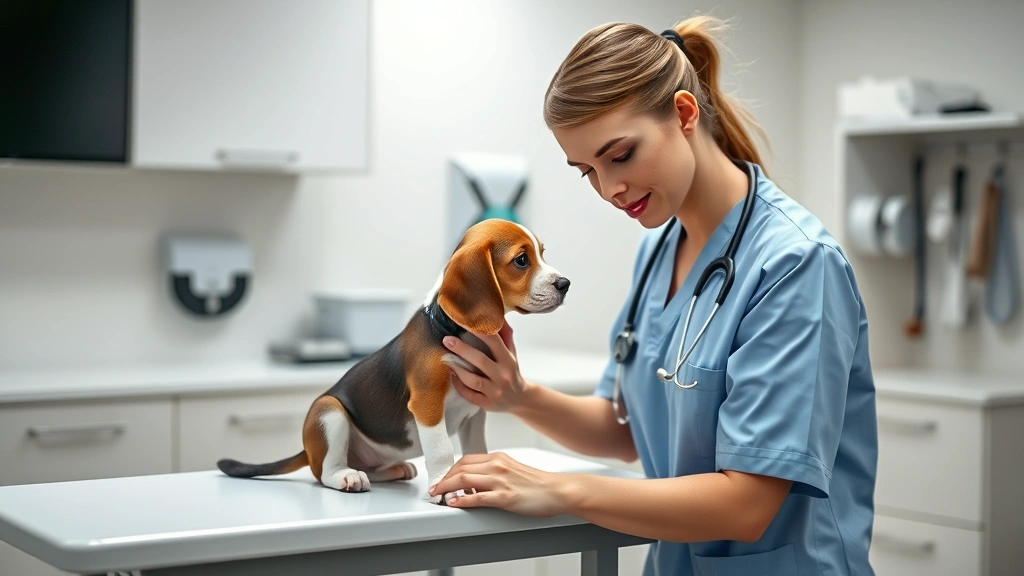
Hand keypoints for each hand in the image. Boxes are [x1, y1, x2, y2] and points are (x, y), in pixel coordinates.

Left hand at [428, 452, 567, 516]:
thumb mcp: (512, 469)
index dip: (450, 470)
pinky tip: (454, 503)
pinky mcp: (505, 497)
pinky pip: (477, 497)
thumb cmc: (537, 483)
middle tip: (434, 488)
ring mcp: (500, 481)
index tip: (442, 478)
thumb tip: (474, 482)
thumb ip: (494, 472)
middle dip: (444, 478)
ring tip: (437, 494)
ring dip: (446, 487)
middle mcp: (497, 466)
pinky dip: (462, 500)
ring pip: (464, 479)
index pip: (466, 460)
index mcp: (498, 458)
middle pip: (461, 468)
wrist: (557, 490)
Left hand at [443, 321, 529, 412]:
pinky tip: (452, 376)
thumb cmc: (511, 371)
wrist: (520, 399)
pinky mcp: (487, 403)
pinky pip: (469, 395)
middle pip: (480, 360)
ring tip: (445, 359)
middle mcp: (503, 375)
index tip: (462, 321)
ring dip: (458, 369)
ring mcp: (495, 391)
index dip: (478, 330)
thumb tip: (497, 314)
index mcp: (508, 360)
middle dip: (462, 349)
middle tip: (446, 340)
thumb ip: (505, 335)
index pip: (494, 341)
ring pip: (473, 380)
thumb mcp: (512, 352)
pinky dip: (459, 385)